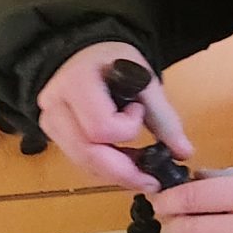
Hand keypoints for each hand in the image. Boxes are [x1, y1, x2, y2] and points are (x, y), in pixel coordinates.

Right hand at [35, 42, 194, 191]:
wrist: (83, 52)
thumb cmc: (114, 60)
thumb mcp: (142, 79)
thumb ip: (163, 117)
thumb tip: (183, 153)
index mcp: (76, 82)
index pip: (101, 127)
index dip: (126, 129)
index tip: (138, 110)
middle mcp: (54, 105)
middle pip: (87, 153)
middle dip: (123, 171)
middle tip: (151, 180)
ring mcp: (49, 121)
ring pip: (82, 162)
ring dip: (114, 171)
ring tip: (139, 168)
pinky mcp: (51, 134)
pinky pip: (79, 160)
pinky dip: (103, 167)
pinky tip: (122, 161)